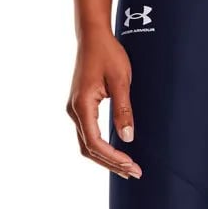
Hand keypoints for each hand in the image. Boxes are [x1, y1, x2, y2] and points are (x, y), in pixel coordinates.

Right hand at [66, 29, 142, 179]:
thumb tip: (127, 138)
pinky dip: (100, 146)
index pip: (95, 142)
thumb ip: (124, 109)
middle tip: (133, 172)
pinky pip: (87, 133)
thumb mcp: (121, 80)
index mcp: (82, 105)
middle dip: (111, 163)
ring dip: (105, 157)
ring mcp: (75, 108)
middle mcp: (74, 110)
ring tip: (126, 166)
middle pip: (89, 148)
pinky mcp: (79, 105)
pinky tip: (114, 150)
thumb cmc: (108, 53)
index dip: (113, 157)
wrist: (93, 35)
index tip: (131, 164)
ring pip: (86, 143)